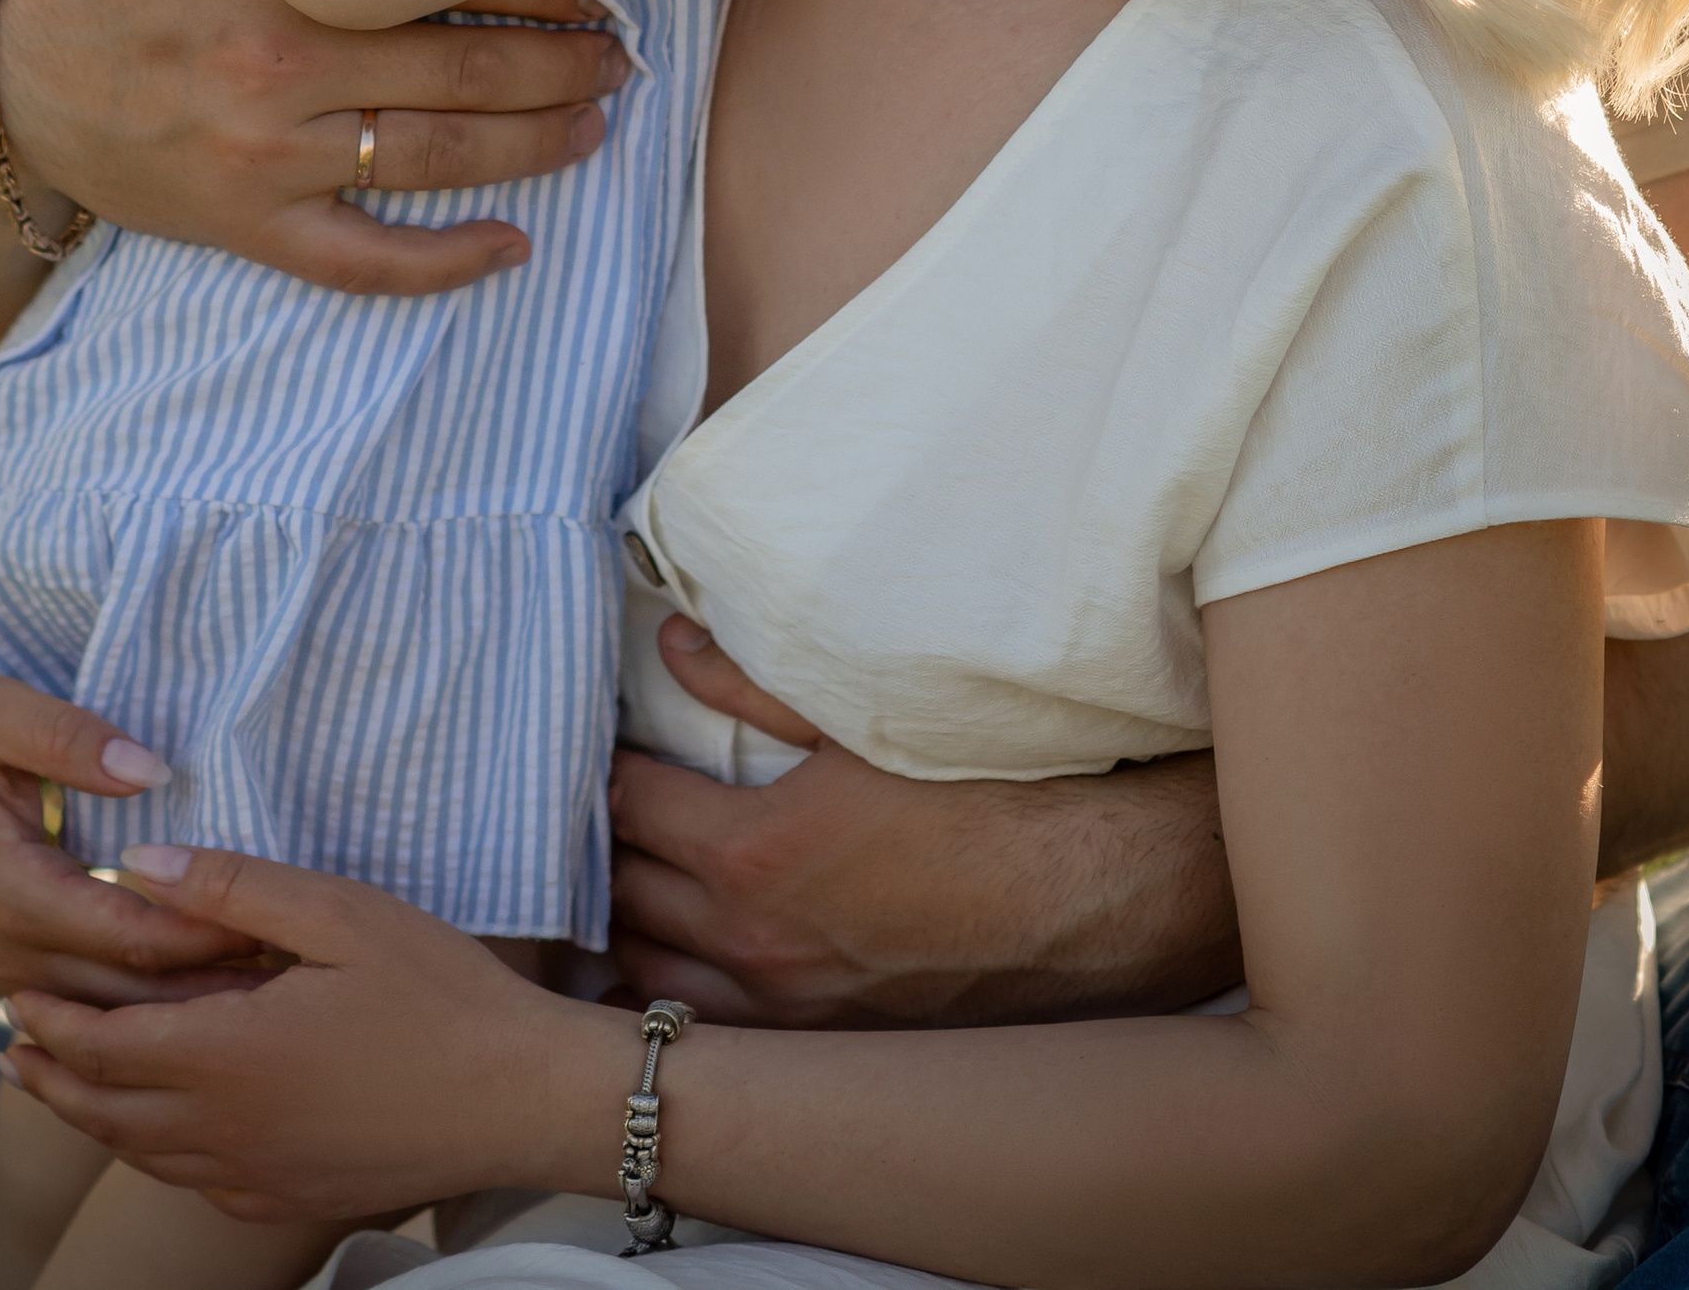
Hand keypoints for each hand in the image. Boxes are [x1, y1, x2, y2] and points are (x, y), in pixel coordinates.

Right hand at [0, 0, 630, 295]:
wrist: (11, 70)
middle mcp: (284, 58)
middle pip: (464, 65)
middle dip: (563, 62)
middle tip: (626, 52)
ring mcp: (268, 151)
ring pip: (435, 154)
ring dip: (535, 144)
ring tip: (599, 121)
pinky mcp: (247, 222)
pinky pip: (362, 260)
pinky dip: (444, 264)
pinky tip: (514, 248)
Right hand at [0, 661, 274, 1008]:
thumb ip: (70, 738)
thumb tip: (152, 770)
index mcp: (9, 890)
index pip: (129, 936)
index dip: (204, 936)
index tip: (279, 929)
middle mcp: (5, 950)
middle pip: (127, 996)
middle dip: (210, 990)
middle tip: (300, 979)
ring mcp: (5, 973)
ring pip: (110, 1016)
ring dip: (185, 1008)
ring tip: (272, 993)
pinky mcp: (11, 973)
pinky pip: (89, 1006)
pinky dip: (149, 1005)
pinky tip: (211, 991)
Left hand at [0, 847, 601, 1221]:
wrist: (517, 1098)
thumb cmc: (437, 992)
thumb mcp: (337, 913)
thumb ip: (231, 889)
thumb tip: (137, 867)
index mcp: (226, 1056)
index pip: (101, 1047)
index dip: (50, 1022)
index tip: (17, 992)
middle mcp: (225, 1131)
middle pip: (105, 1112)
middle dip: (50, 1076)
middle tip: (13, 1046)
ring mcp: (256, 1176)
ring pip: (143, 1155)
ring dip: (92, 1117)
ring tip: (62, 1085)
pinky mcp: (289, 1199)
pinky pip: (195, 1182)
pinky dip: (153, 1153)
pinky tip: (161, 1129)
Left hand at [606, 621, 1241, 1027]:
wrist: (1098, 893)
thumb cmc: (992, 791)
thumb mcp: (866, 716)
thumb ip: (754, 681)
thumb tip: (672, 644)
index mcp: (756, 855)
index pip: (624, 807)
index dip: (598, 768)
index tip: (592, 741)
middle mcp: (759, 948)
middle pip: (625, 894)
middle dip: (599, 844)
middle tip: (590, 799)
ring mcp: (794, 1011)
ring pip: (654, 978)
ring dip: (627, 924)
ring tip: (619, 875)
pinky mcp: (830, 1044)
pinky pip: (715, 1031)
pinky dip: (676, 991)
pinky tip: (672, 958)